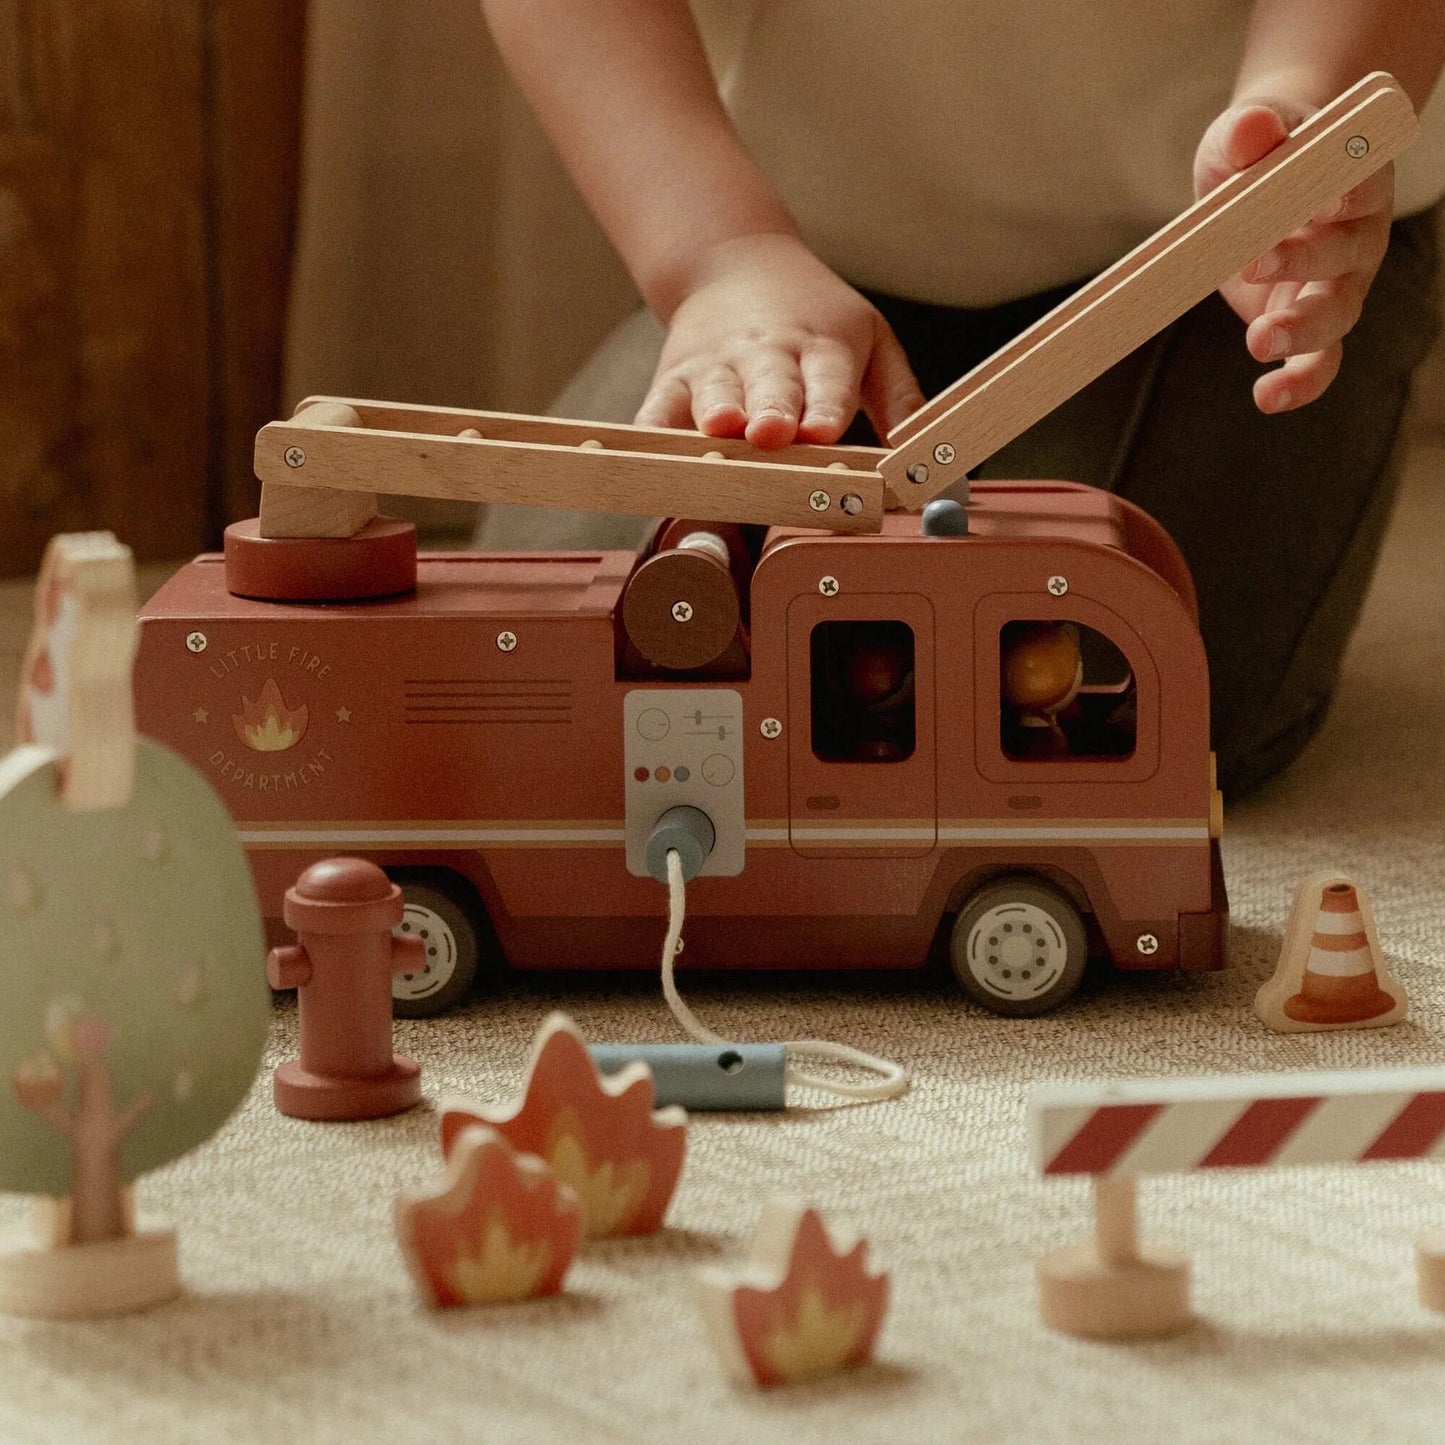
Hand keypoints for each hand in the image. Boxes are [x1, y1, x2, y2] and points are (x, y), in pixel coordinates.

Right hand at [635, 233, 923, 447]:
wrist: (733, 262)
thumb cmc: (813, 318)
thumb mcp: (871, 341)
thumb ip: (902, 399)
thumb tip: (931, 461)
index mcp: (823, 348)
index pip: (829, 381)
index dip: (826, 406)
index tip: (825, 431)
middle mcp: (768, 356)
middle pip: (772, 387)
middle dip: (773, 410)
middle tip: (774, 433)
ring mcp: (717, 367)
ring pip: (716, 392)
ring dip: (716, 412)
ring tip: (720, 427)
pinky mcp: (673, 377)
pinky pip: (659, 407)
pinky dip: (654, 427)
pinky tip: (650, 446)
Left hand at [1195, 100, 1393, 412]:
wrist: (1255, 177)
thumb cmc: (1256, 150)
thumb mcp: (1243, 134)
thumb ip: (1249, 132)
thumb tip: (1249, 130)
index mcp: (1355, 179)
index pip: (1361, 184)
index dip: (1347, 192)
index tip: (1326, 198)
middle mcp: (1358, 235)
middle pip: (1346, 254)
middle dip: (1306, 261)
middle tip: (1256, 263)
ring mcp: (1339, 284)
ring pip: (1336, 314)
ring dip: (1302, 331)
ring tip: (1258, 342)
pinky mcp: (1310, 322)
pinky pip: (1319, 360)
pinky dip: (1300, 381)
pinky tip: (1268, 397)